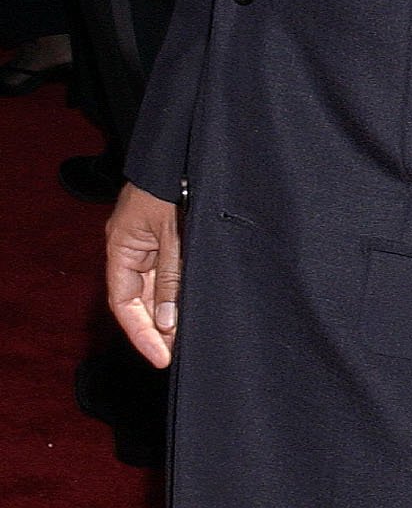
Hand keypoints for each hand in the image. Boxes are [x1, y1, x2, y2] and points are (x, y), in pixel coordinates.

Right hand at [106, 183, 180, 369]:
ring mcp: (148, 241)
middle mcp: (130, 247)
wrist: (184, 149)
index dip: (141, 334)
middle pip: (140, 299)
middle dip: (159, 328)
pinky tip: (194, 308)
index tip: (161, 358)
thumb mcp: (175, 235)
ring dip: (171, 312)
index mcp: (121, 247)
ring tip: (190, 338)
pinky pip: (169, 271)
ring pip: (156, 288)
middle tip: (180, 354)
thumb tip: (169, 322)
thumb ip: (172, 278)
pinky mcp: (166, 235)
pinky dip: (179, 291)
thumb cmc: (176, 184)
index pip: (124, 303)